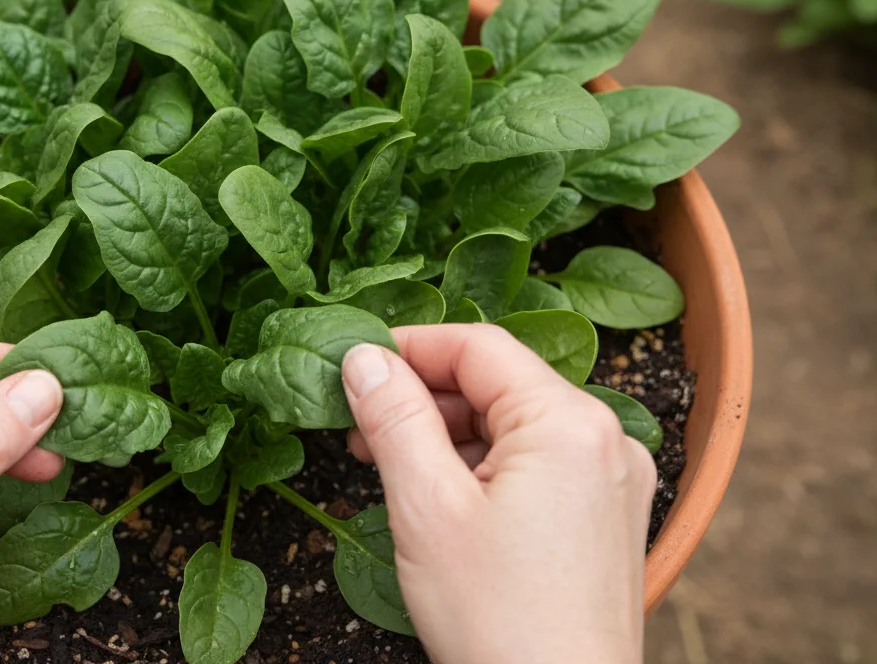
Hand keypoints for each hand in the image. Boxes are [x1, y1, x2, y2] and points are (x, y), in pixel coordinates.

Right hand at [341, 325, 655, 663]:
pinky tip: (442, 500)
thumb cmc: (500, 622)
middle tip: (361, 430)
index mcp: (569, 424)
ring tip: (393, 469)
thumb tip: (365, 358)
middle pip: (500, 384)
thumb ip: (394, 419)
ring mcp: (613, 481)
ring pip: (516, 426)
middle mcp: (605, 441)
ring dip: (450, 435)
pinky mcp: (607, 519)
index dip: (409, 348)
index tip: (355, 366)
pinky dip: (485, 468)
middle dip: (425, 398)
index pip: (479, 346)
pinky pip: (539, 465)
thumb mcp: (426, 508)